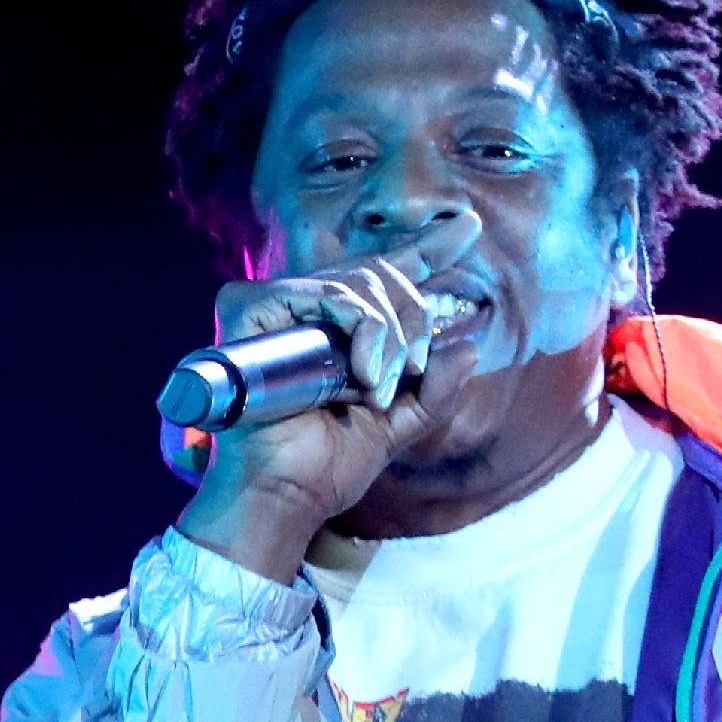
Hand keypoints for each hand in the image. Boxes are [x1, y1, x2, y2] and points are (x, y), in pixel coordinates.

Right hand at [177, 215, 483, 577]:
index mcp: (338, 332)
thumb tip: (468, 347)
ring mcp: (277, 305)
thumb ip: (435, 390)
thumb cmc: (326, 469)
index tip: (469, 225)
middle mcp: (306, 311)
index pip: (385, 274)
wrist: (286, 495)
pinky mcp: (252, 307)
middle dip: (411, 322)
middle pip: (381, 274)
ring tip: (376, 387)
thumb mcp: (399, 427)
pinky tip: (359, 372)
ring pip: (360, 282)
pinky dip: (358, 327)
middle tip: (408, 373)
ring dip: (387, 336)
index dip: (428, 248)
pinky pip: (327, 292)